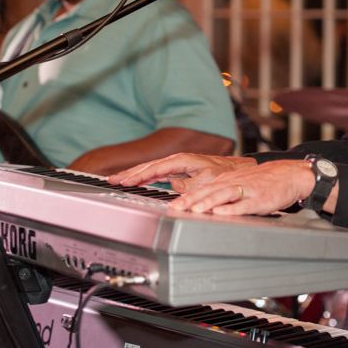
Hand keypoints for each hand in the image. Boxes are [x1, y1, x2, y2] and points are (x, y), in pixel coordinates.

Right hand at [109, 152, 256, 191]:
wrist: (235, 170)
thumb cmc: (223, 174)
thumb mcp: (207, 181)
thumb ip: (189, 184)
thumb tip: (174, 187)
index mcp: (182, 160)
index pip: (155, 168)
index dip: (140, 176)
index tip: (126, 181)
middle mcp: (177, 160)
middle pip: (148, 166)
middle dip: (130, 172)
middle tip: (112, 179)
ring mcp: (176, 165)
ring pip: (150, 169)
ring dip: (134, 174)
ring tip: (117, 180)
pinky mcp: (177, 171)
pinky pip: (156, 173)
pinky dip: (144, 176)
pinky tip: (135, 181)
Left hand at [166, 159, 315, 215]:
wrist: (288, 175)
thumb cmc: (262, 182)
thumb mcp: (238, 184)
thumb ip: (220, 193)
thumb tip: (200, 205)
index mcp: (226, 181)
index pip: (202, 189)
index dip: (186, 198)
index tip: (171, 207)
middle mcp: (233, 183)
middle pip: (208, 191)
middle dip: (191, 200)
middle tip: (175, 209)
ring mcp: (247, 190)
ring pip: (224, 195)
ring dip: (209, 202)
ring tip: (195, 210)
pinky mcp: (260, 198)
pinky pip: (244, 204)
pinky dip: (233, 208)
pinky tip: (223, 212)